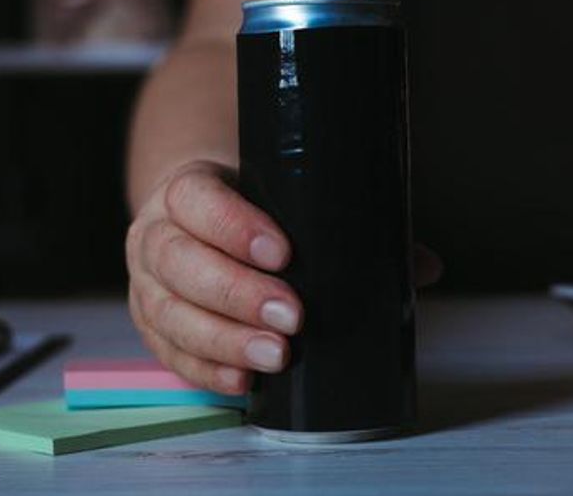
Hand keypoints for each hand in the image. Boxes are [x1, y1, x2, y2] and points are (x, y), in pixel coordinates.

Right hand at [126, 160, 441, 395]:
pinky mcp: (153, 325)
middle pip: (181, 262)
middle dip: (238, 293)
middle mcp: (157, 235)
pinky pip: (169, 353)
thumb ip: (350, 227)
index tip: (283, 251)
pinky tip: (242, 382)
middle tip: (293, 316)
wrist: (193, 218)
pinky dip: (206, 371)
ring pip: (169, 313)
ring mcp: (148, 284)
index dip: (233, 226)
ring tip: (277, 356)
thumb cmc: (250, 210)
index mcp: (187, 190)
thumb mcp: (288, 200)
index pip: (196, 200)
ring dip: (224, 339)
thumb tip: (424, 266)